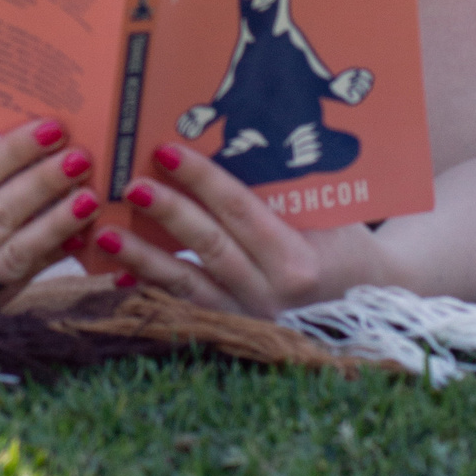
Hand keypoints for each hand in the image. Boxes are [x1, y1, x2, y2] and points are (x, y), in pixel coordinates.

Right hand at [0, 117, 99, 304]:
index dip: (13, 153)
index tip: (49, 128)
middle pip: (1, 216)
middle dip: (45, 183)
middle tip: (81, 154)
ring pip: (18, 254)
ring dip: (58, 222)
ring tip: (90, 194)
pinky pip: (20, 280)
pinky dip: (50, 256)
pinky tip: (77, 233)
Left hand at [91, 141, 377, 317]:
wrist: (370, 299)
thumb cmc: (343, 242)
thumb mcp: (328, 214)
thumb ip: (283, 192)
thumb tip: (224, 144)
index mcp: (299, 260)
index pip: (241, 211)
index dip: (202, 180)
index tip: (167, 151)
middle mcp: (273, 295)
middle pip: (210, 246)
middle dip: (167, 214)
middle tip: (130, 184)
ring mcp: (249, 318)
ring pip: (187, 284)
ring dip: (143, 258)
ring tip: (105, 232)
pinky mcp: (232, 331)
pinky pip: (183, 308)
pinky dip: (149, 289)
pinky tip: (117, 274)